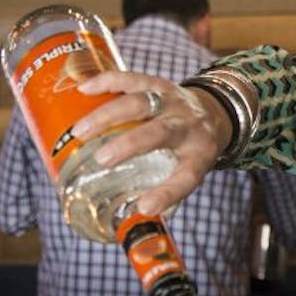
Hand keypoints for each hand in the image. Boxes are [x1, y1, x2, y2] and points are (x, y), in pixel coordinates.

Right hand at [72, 70, 232, 215]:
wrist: (215, 113)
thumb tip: (127, 217)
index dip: (167, 193)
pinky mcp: (159, 83)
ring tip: (80, 131)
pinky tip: (84, 90)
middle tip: (101, 160)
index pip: (187, 177)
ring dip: (108, 115)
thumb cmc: (193, 151)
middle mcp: (189, 126)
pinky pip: (133, 79)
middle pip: (160, 133)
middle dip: (130, 145)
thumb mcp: (189, 171)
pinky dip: (107, 82)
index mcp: (199, 155)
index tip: (144, 207)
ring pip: (142, 102)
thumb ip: (161, 191)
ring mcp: (175, 102)